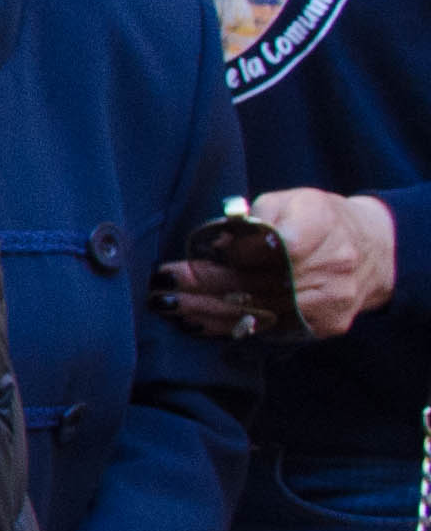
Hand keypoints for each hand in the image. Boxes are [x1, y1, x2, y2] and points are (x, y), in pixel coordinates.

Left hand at [161, 187, 394, 341]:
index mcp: (318, 227)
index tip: (178, 265)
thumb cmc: (319, 219)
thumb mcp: (290, 200)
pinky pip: (269, 330)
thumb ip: (254, 218)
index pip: (264, 249)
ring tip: (168, 307)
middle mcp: (329, 267)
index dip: (221, 260)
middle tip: (159, 288)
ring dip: (206, 313)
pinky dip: (229, 327)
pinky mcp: (323, 325)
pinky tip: (196, 324)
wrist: (372, 251)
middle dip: (201, 288)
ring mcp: (329, 301)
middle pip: (254, 284)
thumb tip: (220, 244)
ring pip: (258, 312)